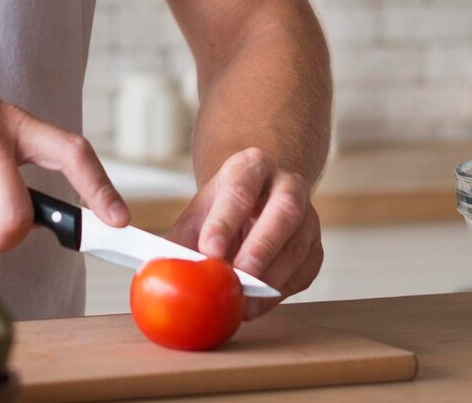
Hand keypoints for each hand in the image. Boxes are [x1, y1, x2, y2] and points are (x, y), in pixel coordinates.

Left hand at [166, 147, 322, 318]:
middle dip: (260, 247)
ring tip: (244, 304)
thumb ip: (180, 242)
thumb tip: (156, 273)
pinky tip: (259, 304)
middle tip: (238, 278)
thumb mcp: (197, 215)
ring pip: (299, 245)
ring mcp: (308, 215)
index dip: (225, 221)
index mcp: (252, 167)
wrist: (256, 202)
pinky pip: (305, 271)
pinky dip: (282, 291)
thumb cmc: (222, 212)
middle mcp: (287, 184)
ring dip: (272, 277)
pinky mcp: (315, 246)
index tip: (209, 250)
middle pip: (283, 212)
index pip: (240, 189)